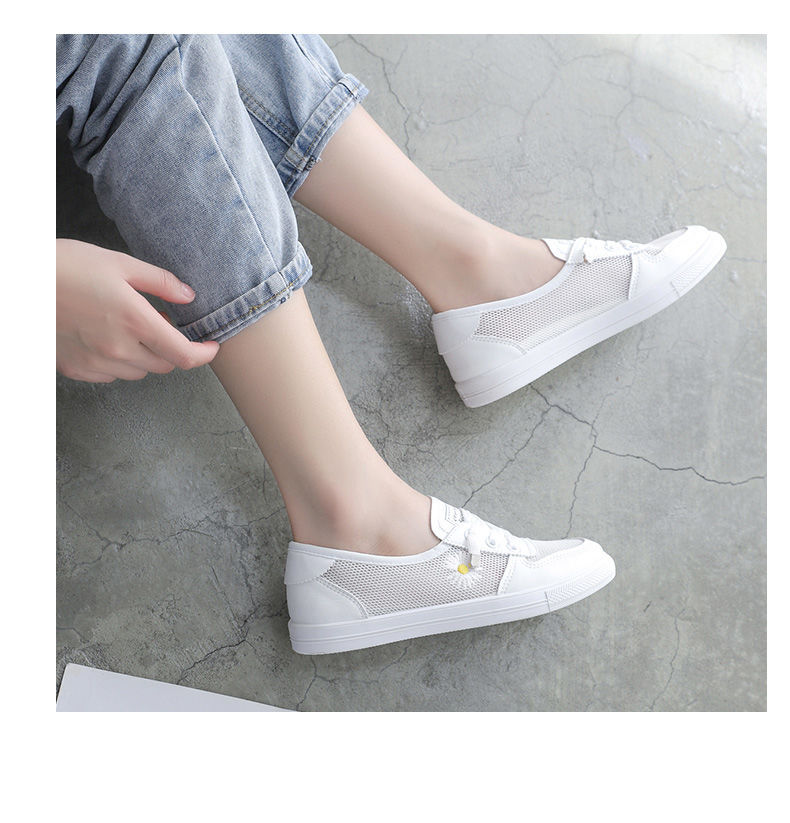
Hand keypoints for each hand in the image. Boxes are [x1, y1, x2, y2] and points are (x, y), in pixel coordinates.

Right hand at [56, 239, 219, 381]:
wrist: (17, 286)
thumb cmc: (63, 267)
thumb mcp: (118, 263)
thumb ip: (160, 282)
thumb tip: (189, 296)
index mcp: (136, 322)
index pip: (184, 355)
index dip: (204, 354)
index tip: (211, 346)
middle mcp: (119, 349)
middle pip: (165, 365)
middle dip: (172, 348)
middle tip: (161, 321)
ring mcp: (97, 363)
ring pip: (139, 372)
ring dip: (146, 355)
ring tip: (130, 326)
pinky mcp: (77, 370)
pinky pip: (112, 375)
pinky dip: (120, 361)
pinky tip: (107, 337)